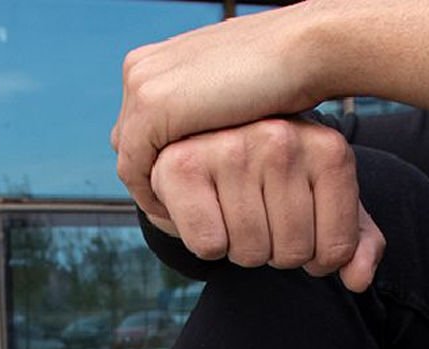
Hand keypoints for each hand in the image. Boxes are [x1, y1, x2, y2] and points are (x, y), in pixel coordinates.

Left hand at [111, 7, 322, 215]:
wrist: (301, 48)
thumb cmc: (280, 73)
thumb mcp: (233, 95)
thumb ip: (208, 114)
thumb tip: (205, 144)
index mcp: (158, 64)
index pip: (139, 130)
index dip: (155, 166)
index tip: (179, 197)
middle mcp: (143, 70)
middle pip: (128, 143)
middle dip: (150, 181)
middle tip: (177, 214)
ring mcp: (144, 85)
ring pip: (129, 157)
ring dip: (151, 192)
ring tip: (178, 219)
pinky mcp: (153, 104)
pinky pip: (135, 166)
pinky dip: (152, 194)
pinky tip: (178, 214)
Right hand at [144, 118, 384, 292]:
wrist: (197, 149)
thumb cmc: (268, 181)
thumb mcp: (321, 203)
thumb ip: (353, 241)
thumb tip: (358, 280)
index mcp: (327, 146)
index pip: (336, 249)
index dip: (315, 258)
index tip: (298, 229)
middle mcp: (282, 138)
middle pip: (292, 254)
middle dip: (273, 251)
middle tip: (257, 218)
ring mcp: (233, 148)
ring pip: (250, 253)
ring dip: (239, 248)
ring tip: (230, 211)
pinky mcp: (184, 166)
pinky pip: (210, 246)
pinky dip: (206, 243)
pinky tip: (203, 209)